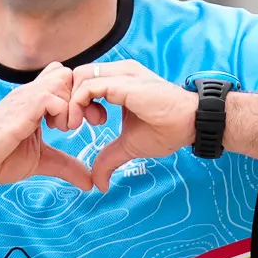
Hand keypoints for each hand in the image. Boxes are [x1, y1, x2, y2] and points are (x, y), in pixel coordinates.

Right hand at [0, 63, 95, 189]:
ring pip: (62, 79)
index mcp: (37, 101)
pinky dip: (62, 112)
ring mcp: (26, 98)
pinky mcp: (21, 108)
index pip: (65, 79)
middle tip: (83, 123)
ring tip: (66, 128)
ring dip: (72, 104)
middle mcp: (32, 94)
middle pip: (67, 73)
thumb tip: (90, 182)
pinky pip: (51, 96)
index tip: (88, 121)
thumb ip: (66, 166)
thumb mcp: (43, 161)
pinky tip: (57, 130)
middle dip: (82, 97)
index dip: (81, 96)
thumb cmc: (2, 157)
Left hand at [65, 59, 201, 190]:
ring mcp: (121, 74)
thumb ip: (109, 158)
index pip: (83, 81)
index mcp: (119, 81)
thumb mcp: (129, 146)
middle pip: (75, 75)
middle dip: (65, 99)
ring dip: (69, 103)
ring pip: (78, 77)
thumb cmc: (167, 129)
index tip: (76, 125)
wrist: (192, 124)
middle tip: (70, 125)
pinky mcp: (123, 83)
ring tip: (73, 126)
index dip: (73, 101)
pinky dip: (76, 104)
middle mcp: (118, 72)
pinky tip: (80, 123)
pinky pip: (87, 86)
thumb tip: (99, 184)